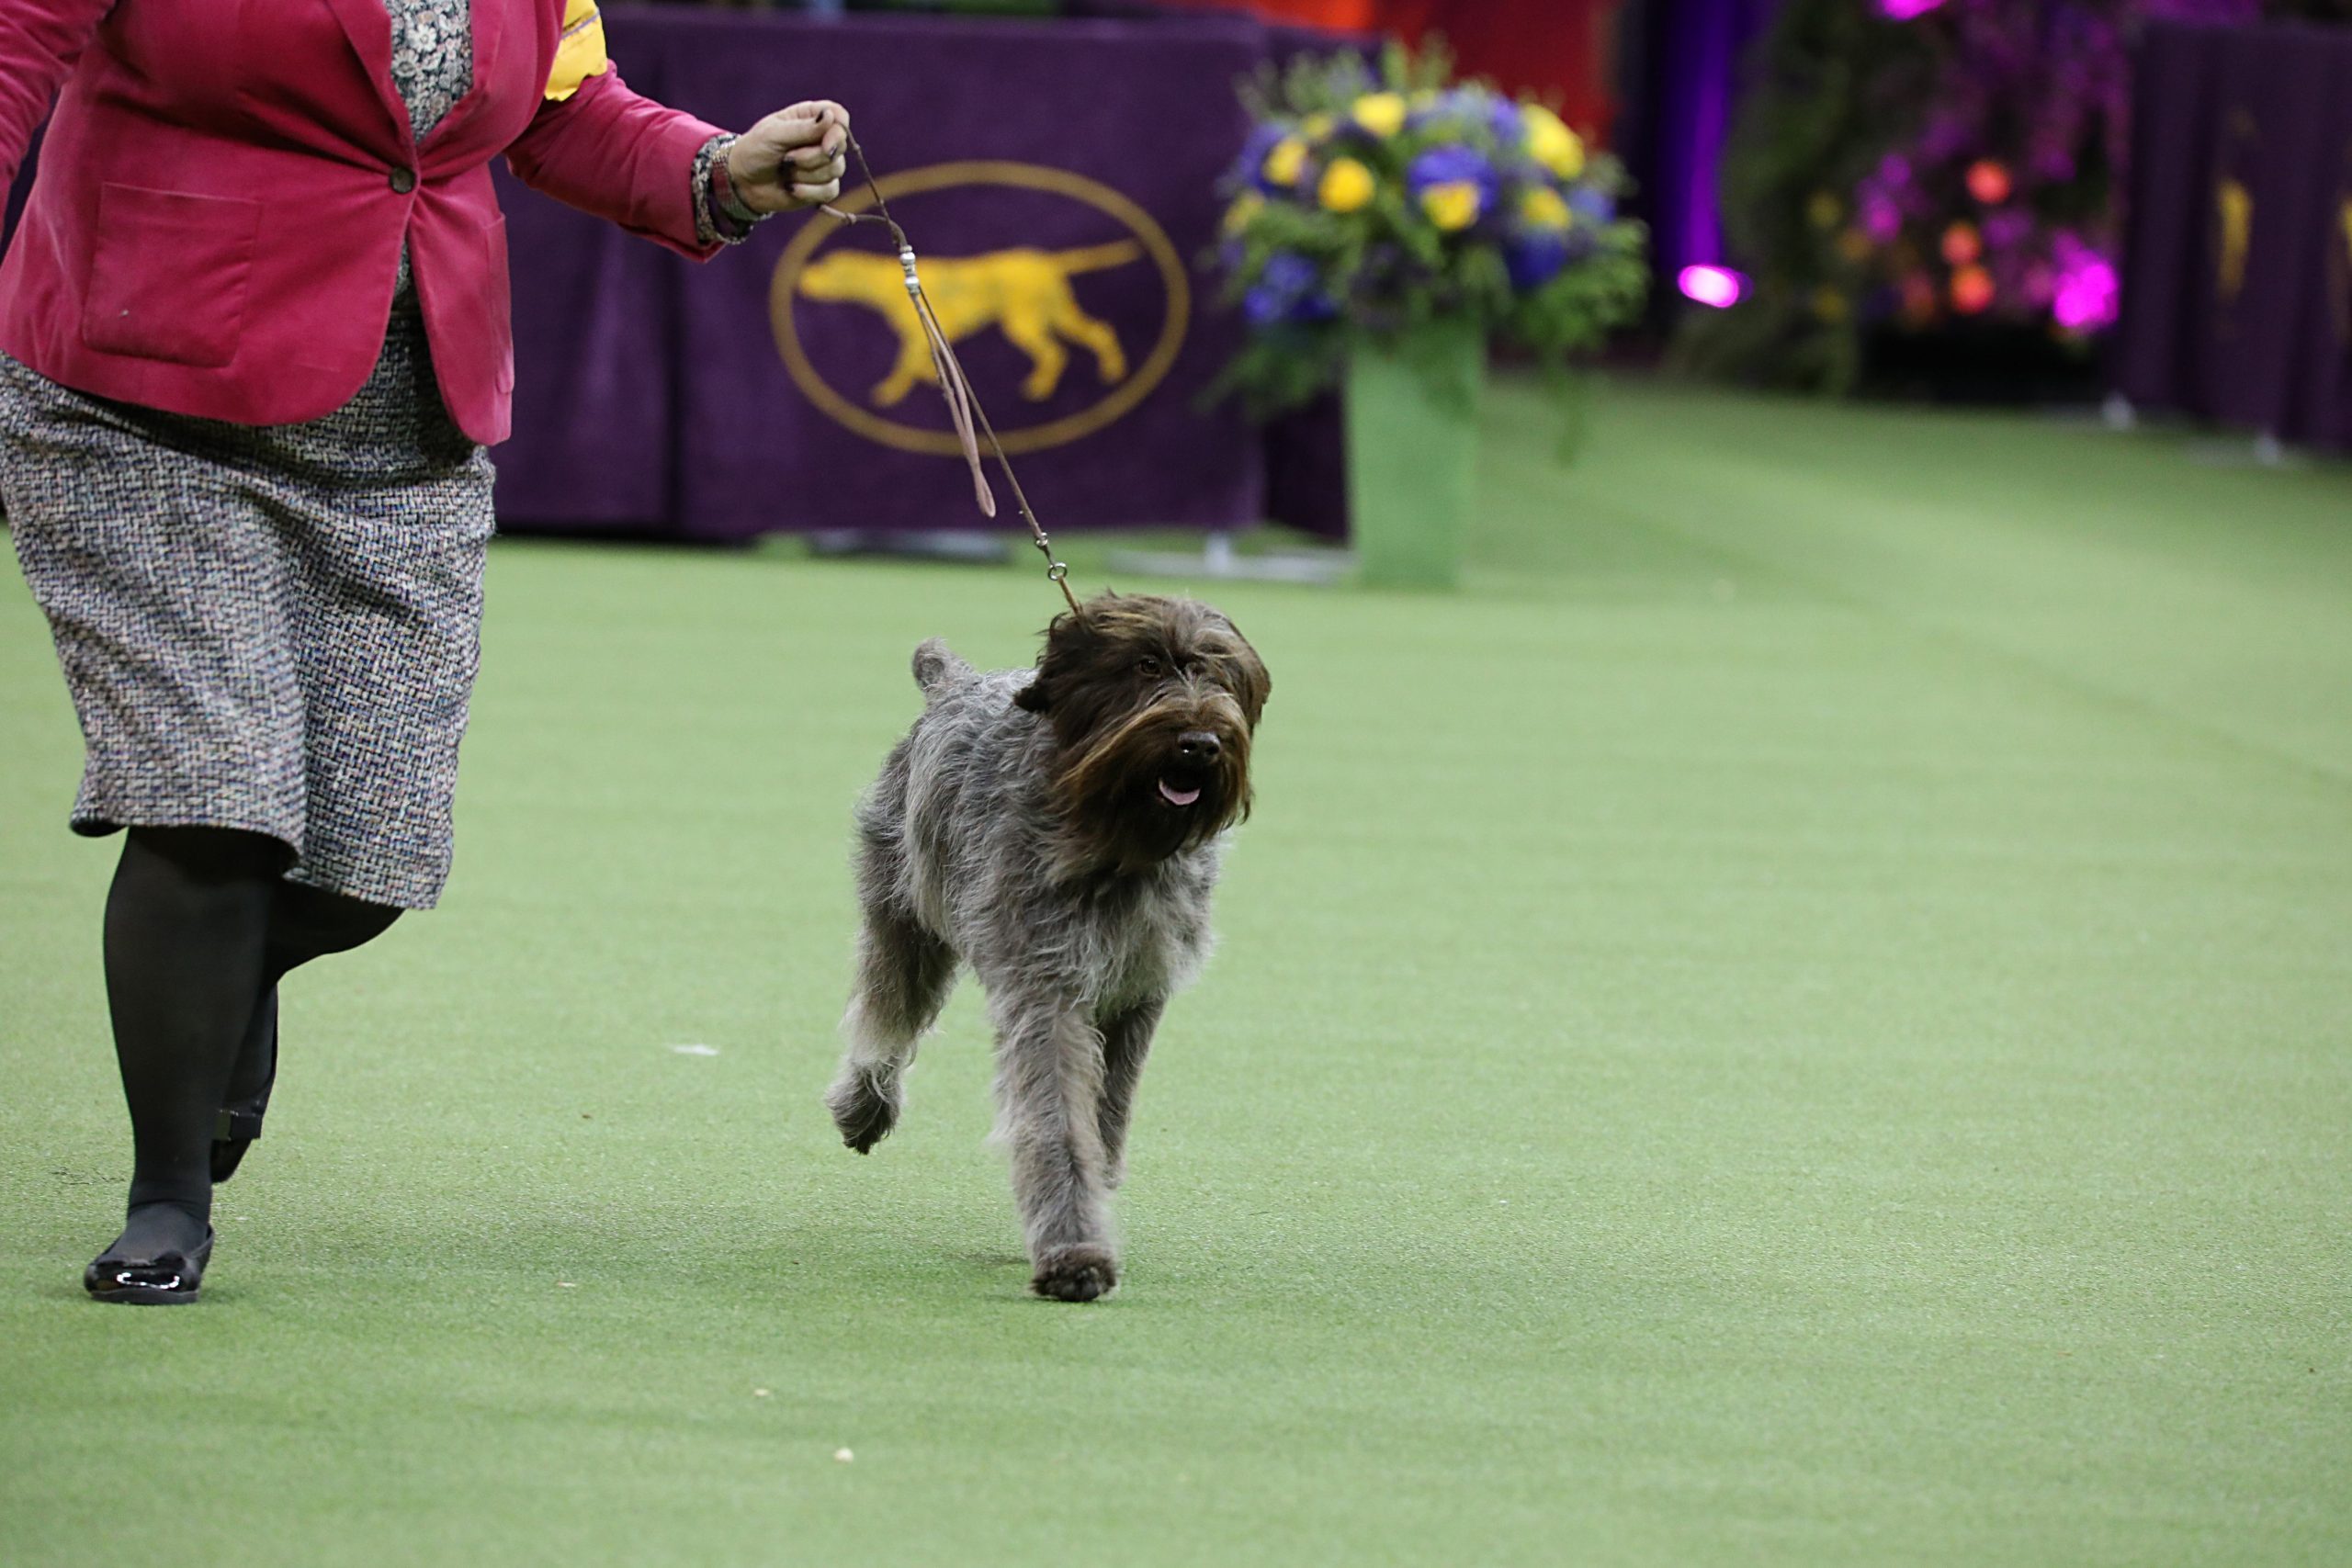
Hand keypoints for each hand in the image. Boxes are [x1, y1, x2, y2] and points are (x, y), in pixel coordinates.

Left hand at [725, 101, 849, 213]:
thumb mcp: (775, 134)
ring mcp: (825, 164)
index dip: (837, 129)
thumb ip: (804, 128)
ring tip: (785, 171)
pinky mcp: (823, 187)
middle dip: (813, 156)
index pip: (839, 116)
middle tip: (787, 158)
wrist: (743, 183)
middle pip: (839, 145)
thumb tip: (831, 116)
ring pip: (835, 169)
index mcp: (811, 117)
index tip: (825, 142)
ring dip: (806, 174)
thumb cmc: (755, 150)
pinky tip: (791, 187)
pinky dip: (809, 191)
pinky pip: (830, 190)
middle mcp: (822, 138)